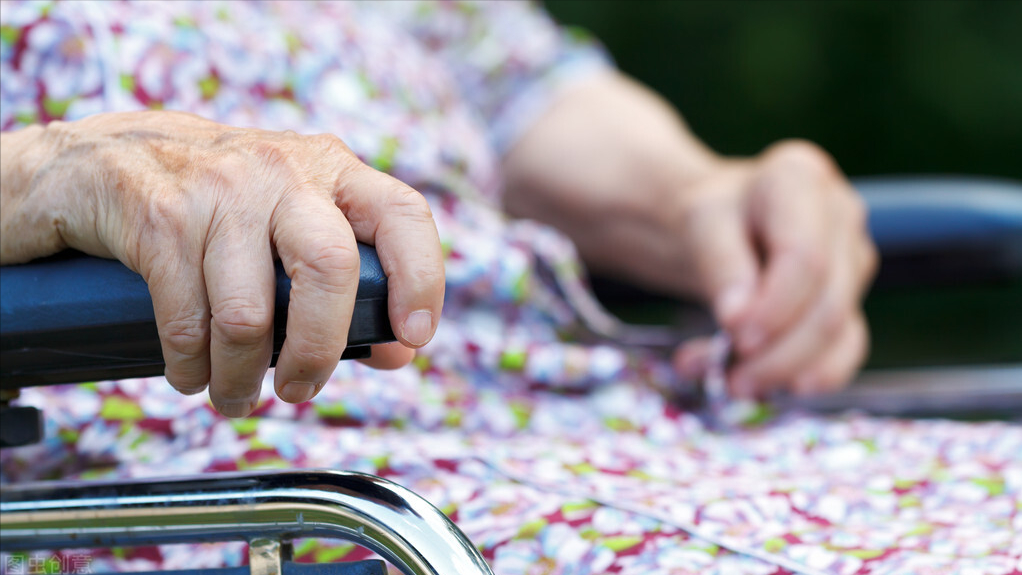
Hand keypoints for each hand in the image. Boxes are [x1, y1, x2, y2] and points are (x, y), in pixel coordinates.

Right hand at [0, 111, 444, 415]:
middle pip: (328, 267)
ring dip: (241, 378)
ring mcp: (218, 188)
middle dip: (318, 350)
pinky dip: (191, 369)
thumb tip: (396, 352)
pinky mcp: (158, 215)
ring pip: (248, 314)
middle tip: (299, 389)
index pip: (401, 214)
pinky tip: (192, 375)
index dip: (420, 279)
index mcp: (330, 169)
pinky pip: (186, 321)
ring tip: (235, 395)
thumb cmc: (218, 206)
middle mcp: (281, 170)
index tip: (414, 336)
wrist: (98, 159)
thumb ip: (348, 283)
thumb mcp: (290, 224)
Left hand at [668, 142, 877, 397]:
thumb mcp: (700, 226)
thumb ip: (721, 266)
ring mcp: (853, 261)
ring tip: (730, 383)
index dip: (774, 307)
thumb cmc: (712, 218)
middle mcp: (841, 216)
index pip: (805, 258)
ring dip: (784, 371)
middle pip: (827, 304)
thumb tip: (740, 320)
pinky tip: (762, 384)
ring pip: (839, 334)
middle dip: (778, 353)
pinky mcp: (851, 301)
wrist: (720, 225)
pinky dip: (803, 378)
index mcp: (801, 180)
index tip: (733, 335)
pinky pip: (844, 352)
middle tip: (729, 378)